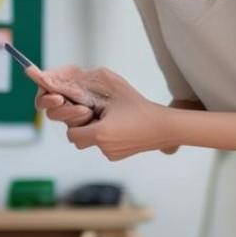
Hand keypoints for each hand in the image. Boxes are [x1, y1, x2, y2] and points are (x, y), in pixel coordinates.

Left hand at [36, 66, 178, 160]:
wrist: (164, 128)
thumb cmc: (140, 107)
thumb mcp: (117, 89)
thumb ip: (94, 82)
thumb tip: (77, 80)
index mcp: (100, 134)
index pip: (72, 134)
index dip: (75, 122)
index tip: (86, 112)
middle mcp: (103, 148)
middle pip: (79, 141)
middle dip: (83, 128)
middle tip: (96, 114)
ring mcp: (111, 154)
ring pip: (92, 143)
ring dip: (95, 131)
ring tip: (111, 118)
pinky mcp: (119, 156)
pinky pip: (104, 147)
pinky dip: (106, 137)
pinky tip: (120, 126)